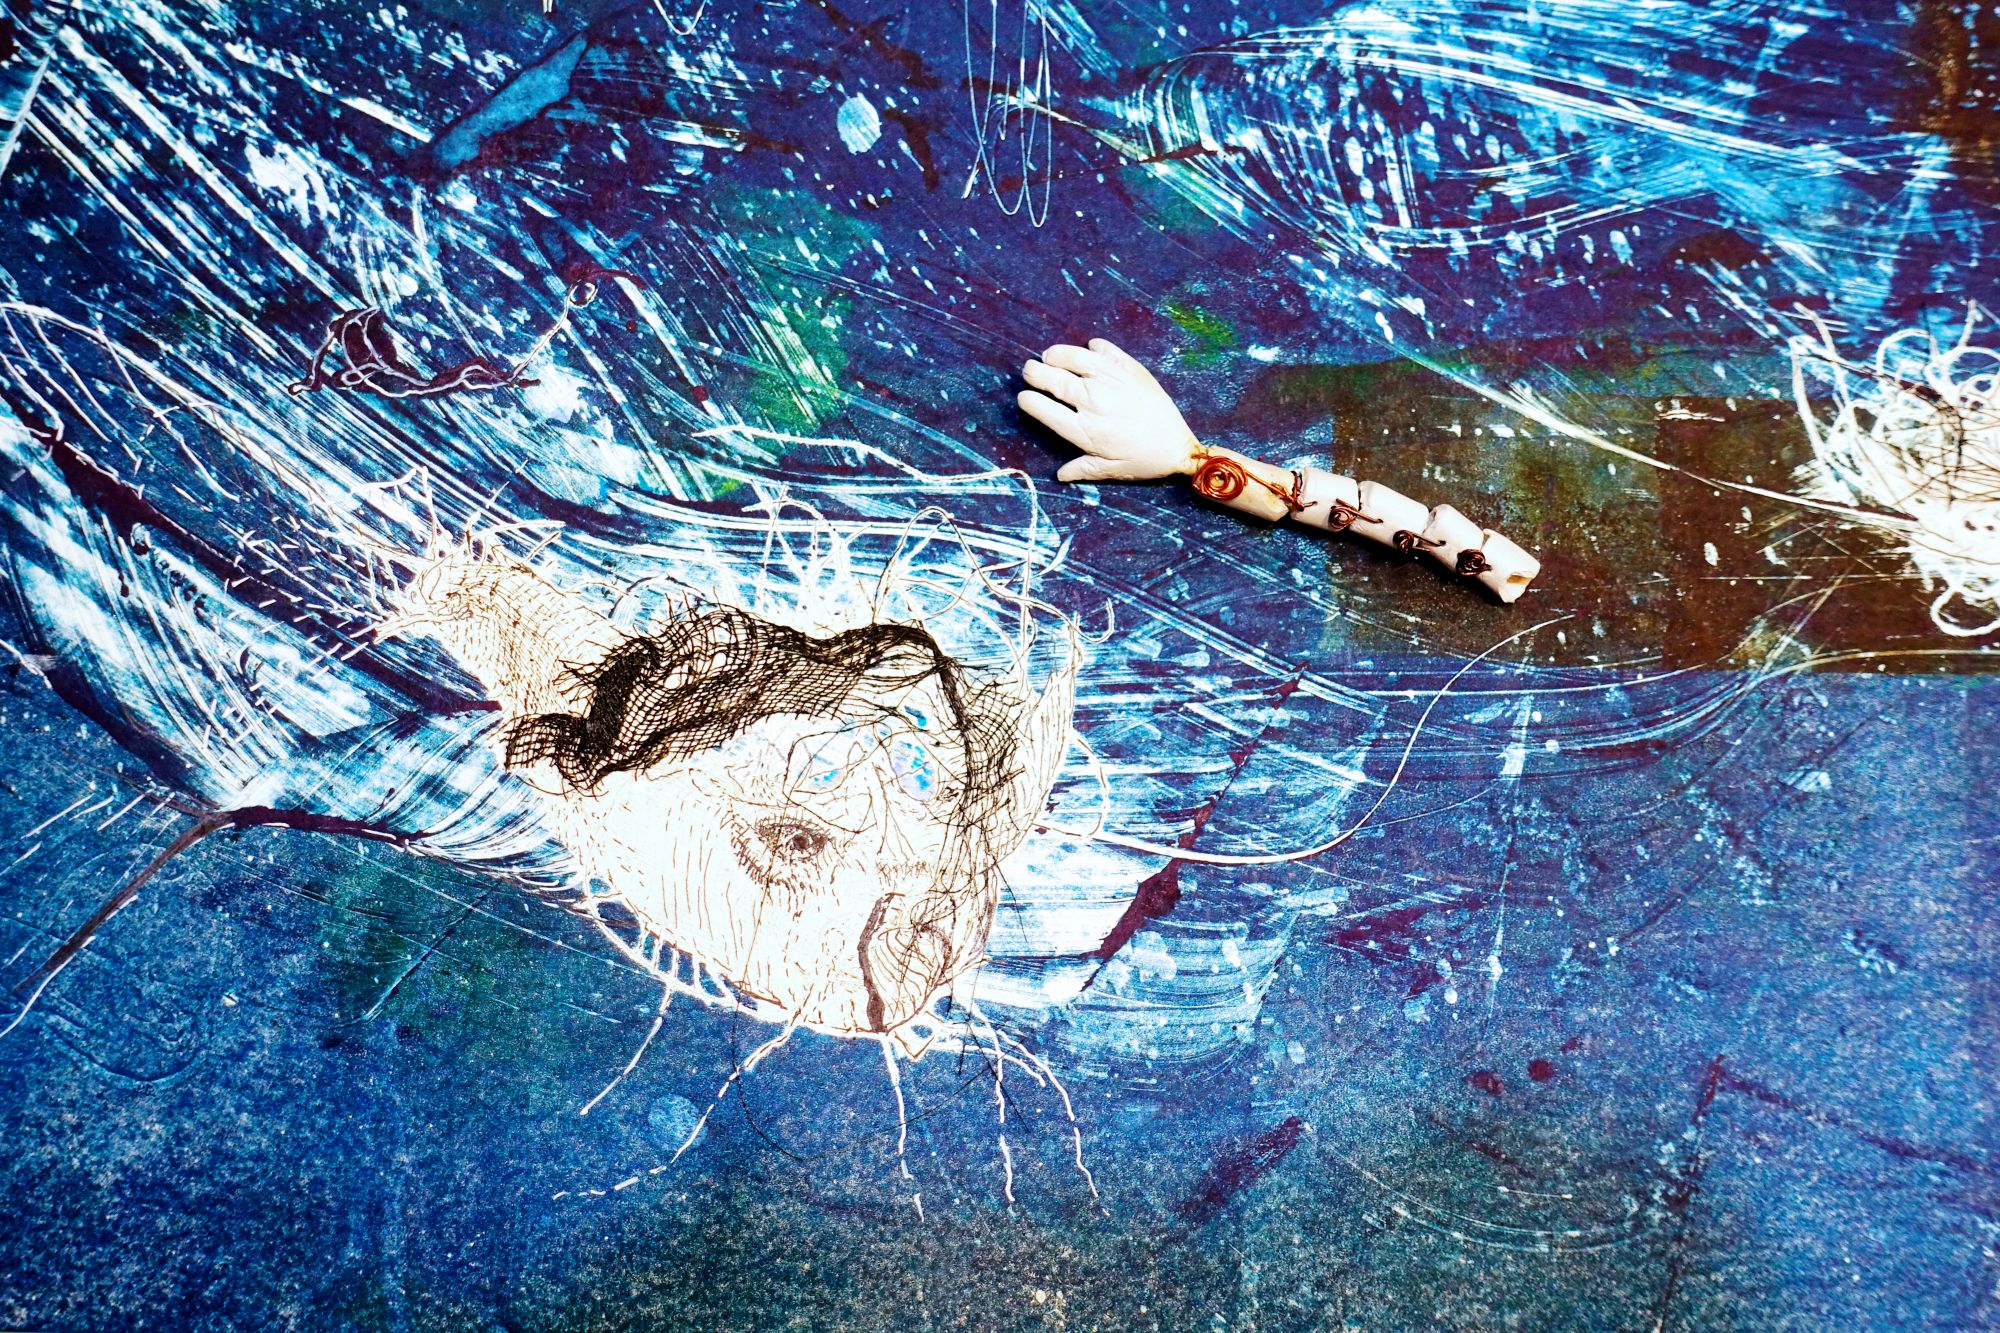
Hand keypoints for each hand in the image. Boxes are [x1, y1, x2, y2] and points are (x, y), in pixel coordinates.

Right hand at [1017, 338, 1199, 482]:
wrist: (1178, 447)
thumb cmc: (1143, 461)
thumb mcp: (1109, 471)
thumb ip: (1082, 469)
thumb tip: (1060, 474)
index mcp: (1083, 430)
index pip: (1044, 409)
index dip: (1029, 400)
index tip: (1024, 397)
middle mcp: (1093, 401)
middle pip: (1053, 379)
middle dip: (1035, 372)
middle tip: (1030, 370)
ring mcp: (1111, 381)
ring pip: (1075, 358)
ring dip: (1058, 354)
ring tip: (1051, 355)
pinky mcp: (1129, 369)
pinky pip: (1105, 350)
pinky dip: (1094, 347)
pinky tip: (1090, 348)